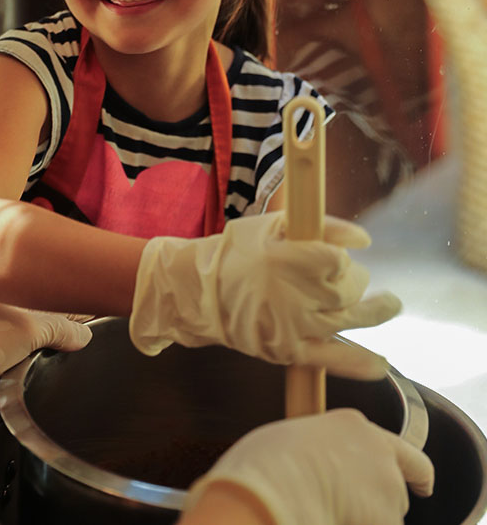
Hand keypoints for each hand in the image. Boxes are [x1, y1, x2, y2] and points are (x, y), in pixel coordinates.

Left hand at [0, 301, 91, 460]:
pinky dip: (32, 389)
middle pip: (50, 333)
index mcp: (17, 305)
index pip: (54, 301)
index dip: (77, 307)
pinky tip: (47, 391)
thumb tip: (87, 336)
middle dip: (67, 343)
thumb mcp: (27, 329)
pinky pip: (26, 385)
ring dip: (49, 369)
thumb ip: (60, 328)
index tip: (104, 313)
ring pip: (40, 361)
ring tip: (73, 373)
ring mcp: (4, 356)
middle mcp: (11, 327)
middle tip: (96, 347)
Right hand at [129, 212, 400, 377]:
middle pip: (348, 288)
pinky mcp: (289, 351)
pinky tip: (380, 364)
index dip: (341, 257)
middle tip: (348, 274)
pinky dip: (359, 363)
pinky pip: (332, 359)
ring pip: (349, 319)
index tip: (335, 256)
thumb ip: (321, 226)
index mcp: (288, 259)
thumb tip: (364, 238)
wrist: (200, 292)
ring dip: (376, 310)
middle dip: (355, 279)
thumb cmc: (236, 252)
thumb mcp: (271, 225)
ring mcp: (294, 326)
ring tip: (390, 303)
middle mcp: (295, 294)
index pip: (337, 260)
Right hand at [184, 410, 433, 524]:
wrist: (271, 491)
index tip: (422, 485)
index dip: (412, 471)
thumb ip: (322, 453)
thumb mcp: (294, 442)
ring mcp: (389, 490)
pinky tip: (327, 520)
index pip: (401, 449)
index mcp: (353, 425)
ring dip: (367, 519)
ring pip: (387, 517)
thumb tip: (320, 472)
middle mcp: (380, 454)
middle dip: (379, 505)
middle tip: (345, 510)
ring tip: (325, 514)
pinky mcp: (388, 520)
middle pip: (396, 488)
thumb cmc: (266, 465)